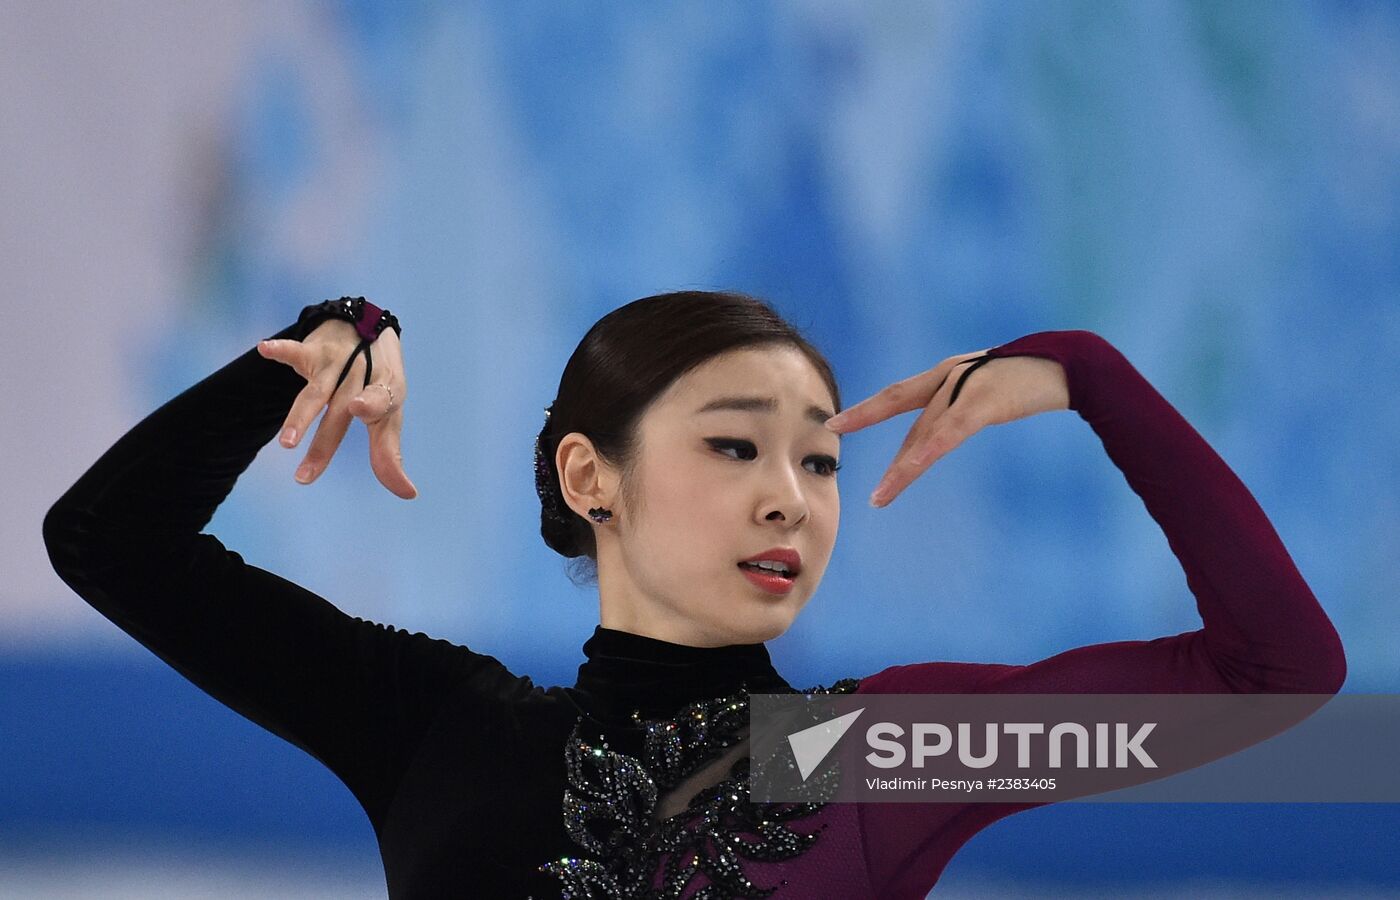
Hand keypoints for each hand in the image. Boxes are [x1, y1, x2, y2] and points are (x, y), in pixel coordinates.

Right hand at [257, 320, 417, 498]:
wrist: (370, 327)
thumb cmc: (379, 382)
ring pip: (314, 394)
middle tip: (305, 476)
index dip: (371, 404)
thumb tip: (408, 494)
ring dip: (299, 417)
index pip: (380, 399)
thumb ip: (390, 454)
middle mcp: (360, 376)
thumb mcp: (390, 414)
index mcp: (385, 390)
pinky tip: (265, 348)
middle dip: (323, 444)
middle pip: (339, 413)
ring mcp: (337, 363)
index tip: (358, 408)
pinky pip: (296, 351)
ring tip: (286, 442)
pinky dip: (282, 350)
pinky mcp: (314, 351)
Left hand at [824, 348, 1068, 506]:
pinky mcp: (984, 403)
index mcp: (946, 374)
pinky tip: (911, 470)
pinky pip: (950, 434)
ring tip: (879, 497)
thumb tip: (941, 433)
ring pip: (923, 432)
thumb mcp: (986, 391)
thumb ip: (960, 408)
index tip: (836, 421)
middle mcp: (949, 377)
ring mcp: (965, 388)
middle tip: (831, 433)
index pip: (898, 394)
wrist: (1070, 365)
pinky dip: (928, 453)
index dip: (866, 407)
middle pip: (901, 408)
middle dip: (865, 420)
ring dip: (900, 468)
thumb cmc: (1029, 379)